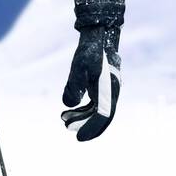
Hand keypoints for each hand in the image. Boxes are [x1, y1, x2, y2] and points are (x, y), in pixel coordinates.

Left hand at [61, 24, 120, 141]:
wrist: (98, 37)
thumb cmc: (89, 52)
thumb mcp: (78, 67)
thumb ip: (74, 86)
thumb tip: (68, 104)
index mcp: (109, 90)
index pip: (103, 116)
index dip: (91, 128)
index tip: (78, 137)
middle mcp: (111, 93)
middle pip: (100, 117)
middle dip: (84, 125)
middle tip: (66, 128)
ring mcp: (107, 90)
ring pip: (96, 111)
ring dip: (82, 117)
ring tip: (64, 119)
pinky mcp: (101, 87)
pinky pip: (94, 104)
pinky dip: (83, 109)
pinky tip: (69, 110)